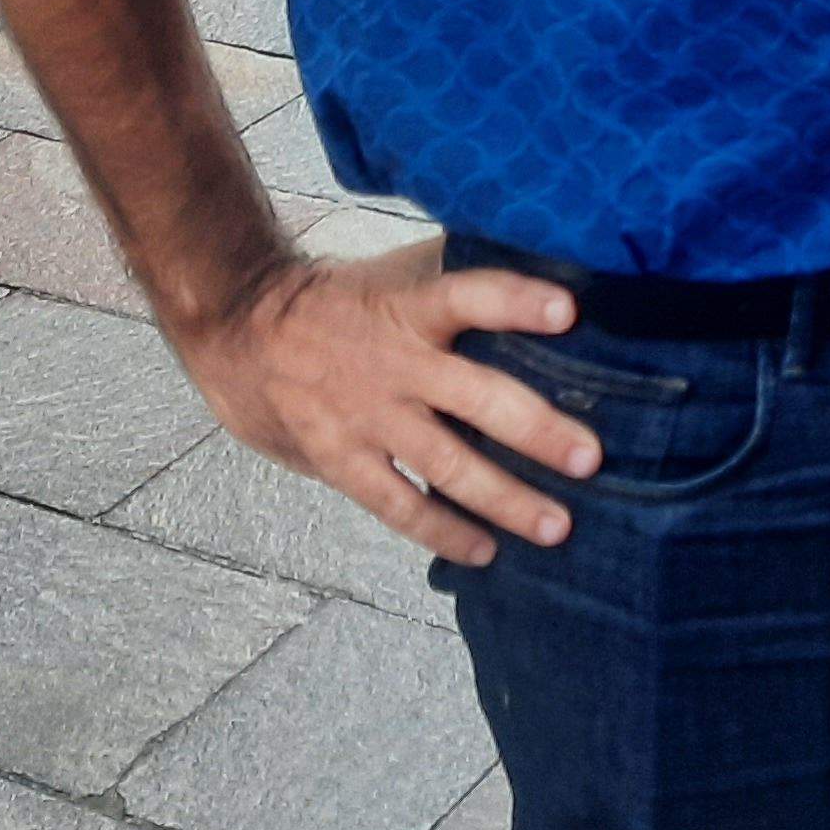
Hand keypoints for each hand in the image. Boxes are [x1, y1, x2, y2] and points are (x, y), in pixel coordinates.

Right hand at [164, 240, 601, 563]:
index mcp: (409, 309)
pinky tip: (485, 552)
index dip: (517, 300)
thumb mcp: (388, 278)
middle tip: (591, 458)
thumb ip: (447, 288)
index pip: (470, 295)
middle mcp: (394, 364)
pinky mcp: (342, 459)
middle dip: (537, 430)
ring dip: (505, 497)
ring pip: (447, 464)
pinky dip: (443, 531)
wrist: (238, 327)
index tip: (569, 308)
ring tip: (557, 525)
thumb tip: (539, 278)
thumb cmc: (335, 301)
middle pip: (477, 397)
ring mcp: (368, 417)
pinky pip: (399, 504)